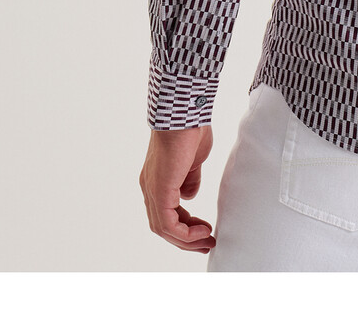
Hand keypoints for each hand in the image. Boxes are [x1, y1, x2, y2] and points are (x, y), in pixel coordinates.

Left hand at [139, 125, 215, 252]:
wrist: (183, 113)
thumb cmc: (189, 129)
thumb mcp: (193, 160)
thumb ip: (190, 179)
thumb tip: (189, 196)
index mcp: (157, 179)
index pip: (167, 212)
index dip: (185, 225)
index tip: (204, 229)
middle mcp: (149, 188)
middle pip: (163, 225)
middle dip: (186, 238)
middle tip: (206, 243)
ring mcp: (152, 190)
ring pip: (164, 229)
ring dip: (187, 239)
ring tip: (207, 240)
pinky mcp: (159, 192)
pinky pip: (168, 224)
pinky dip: (185, 233)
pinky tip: (202, 231)